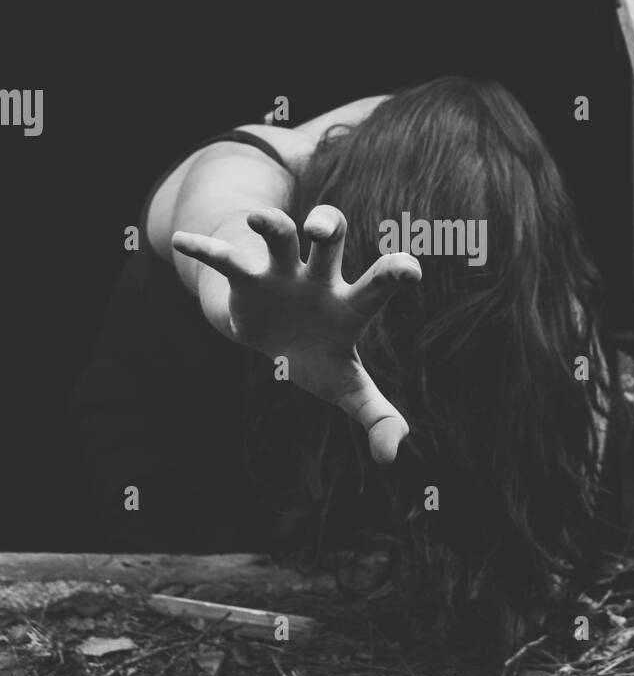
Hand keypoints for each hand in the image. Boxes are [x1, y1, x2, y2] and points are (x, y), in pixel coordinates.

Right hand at [172, 206, 421, 464]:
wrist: (274, 336)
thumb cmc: (320, 356)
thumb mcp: (348, 388)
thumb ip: (376, 415)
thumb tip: (392, 456)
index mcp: (348, 303)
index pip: (377, 284)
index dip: (394, 272)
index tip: (410, 270)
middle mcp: (318, 276)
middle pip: (328, 239)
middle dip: (326, 226)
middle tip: (323, 229)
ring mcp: (281, 273)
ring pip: (281, 235)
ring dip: (271, 225)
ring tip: (258, 219)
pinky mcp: (245, 278)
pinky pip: (225, 258)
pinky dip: (204, 249)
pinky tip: (181, 241)